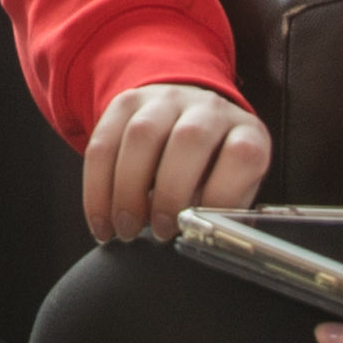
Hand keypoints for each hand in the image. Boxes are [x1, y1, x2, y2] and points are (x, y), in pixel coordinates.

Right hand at [76, 78, 274, 243]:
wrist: (185, 121)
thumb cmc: (212, 172)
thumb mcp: (230, 190)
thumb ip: (221, 213)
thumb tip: (201, 241)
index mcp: (246, 132)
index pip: (242, 154)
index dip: (222, 194)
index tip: (199, 228)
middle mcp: (209, 109)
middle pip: (188, 139)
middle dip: (169, 193)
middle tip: (159, 232)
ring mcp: (166, 101)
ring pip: (141, 135)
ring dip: (127, 191)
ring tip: (126, 230)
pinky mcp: (126, 103)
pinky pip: (103, 142)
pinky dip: (97, 189)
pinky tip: (101, 220)